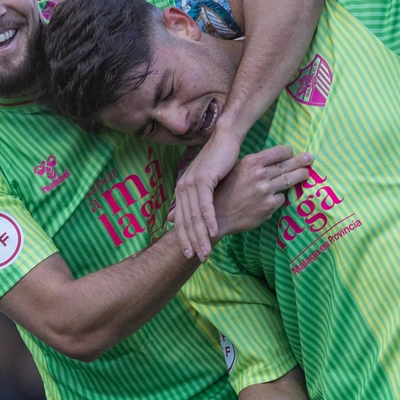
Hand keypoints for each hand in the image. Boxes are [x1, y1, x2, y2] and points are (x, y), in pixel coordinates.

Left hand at [172, 128, 242, 260]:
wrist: (225, 140)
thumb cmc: (219, 163)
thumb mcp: (205, 184)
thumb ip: (194, 202)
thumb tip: (175, 218)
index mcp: (182, 191)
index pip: (181, 221)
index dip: (185, 239)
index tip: (190, 256)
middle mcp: (182, 188)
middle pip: (186, 222)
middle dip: (192, 242)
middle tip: (199, 259)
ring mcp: (191, 183)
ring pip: (194, 216)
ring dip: (200, 236)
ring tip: (207, 251)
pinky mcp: (202, 179)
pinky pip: (205, 204)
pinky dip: (209, 220)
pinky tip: (214, 232)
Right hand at [213, 145, 313, 239]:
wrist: (217, 214)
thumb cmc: (225, 190)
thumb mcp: (236, 170)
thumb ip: (254, 166)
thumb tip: (271, 162)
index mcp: (252, 162)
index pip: (279, 152)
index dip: (288, 152)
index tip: (292, 153)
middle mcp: (260, 174)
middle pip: (288, 165)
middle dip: (301, 161)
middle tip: (310, 158)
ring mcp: (266, 190)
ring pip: (289, 181)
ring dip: (300, 176)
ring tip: (307, 173)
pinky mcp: (269, 206)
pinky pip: (281, 198)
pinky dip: (279, 197)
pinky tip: (274, 198)